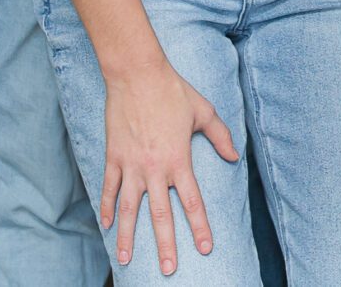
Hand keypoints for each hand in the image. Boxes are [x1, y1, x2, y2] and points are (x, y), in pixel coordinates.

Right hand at [101, 58, 240, 274]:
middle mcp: (154, 168)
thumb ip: (221, 137)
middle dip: (165, 245)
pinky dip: (106, 208)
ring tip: (125, 260)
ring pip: (128, 209)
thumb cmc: (173, 91)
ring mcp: (131, 165)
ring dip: (127, 236)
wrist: (137, 74)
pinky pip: (109, 188)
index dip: (199, 227)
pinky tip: (105, 225)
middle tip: (169, 269)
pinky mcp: (114, 157)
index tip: (205, 248)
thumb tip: (235, 157)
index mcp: (179, 160)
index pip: (192, 202)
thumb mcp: (204, 111)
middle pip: (160, 215)